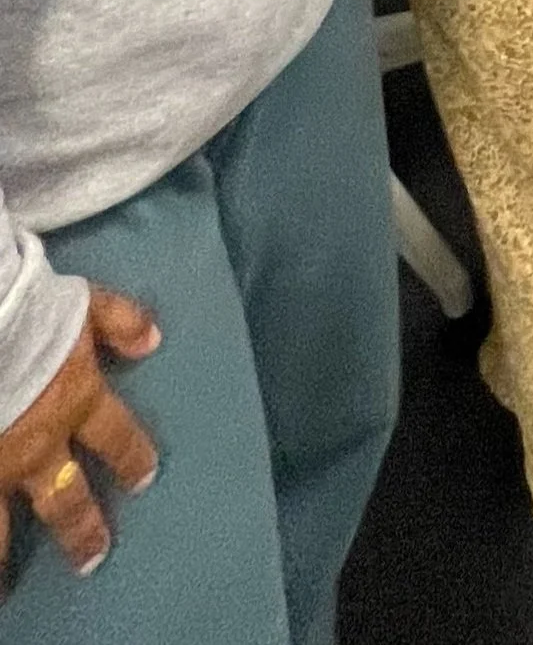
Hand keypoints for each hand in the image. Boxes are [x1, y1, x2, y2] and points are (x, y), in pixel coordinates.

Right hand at [0, 287, 159, 590]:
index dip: (132, 457)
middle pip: (65, 497)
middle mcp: (36, 444)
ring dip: (3, 559)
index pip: (116, 435)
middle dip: (81, 528)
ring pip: (0, 526)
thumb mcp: (82, 302)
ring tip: (3, 594)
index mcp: (75, 400)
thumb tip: (154, 339)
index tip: (144, 479)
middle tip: (92, 558)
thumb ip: (119, 320)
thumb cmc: (27, 309)